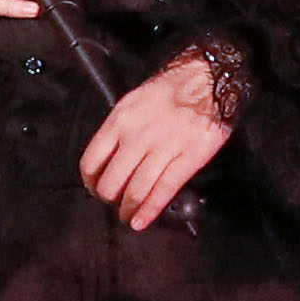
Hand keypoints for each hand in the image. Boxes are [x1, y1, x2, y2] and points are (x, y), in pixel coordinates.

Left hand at [75, 58, 236, 230]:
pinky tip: (142, 220)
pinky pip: (164, 190)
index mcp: (121, 120)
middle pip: (112, 181)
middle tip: (112, 203)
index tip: (93, 188)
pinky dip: (150, 210)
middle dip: (109, 199)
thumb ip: (118, 130)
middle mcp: (138, 135)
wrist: (209, 80)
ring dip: (128, 209)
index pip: (92, 161)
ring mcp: (164, 148)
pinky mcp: (188, 159)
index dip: (90, 182)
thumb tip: (107, 159)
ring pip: (136, 190)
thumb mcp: (133, 101)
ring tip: (127, 215)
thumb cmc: (173, 89)